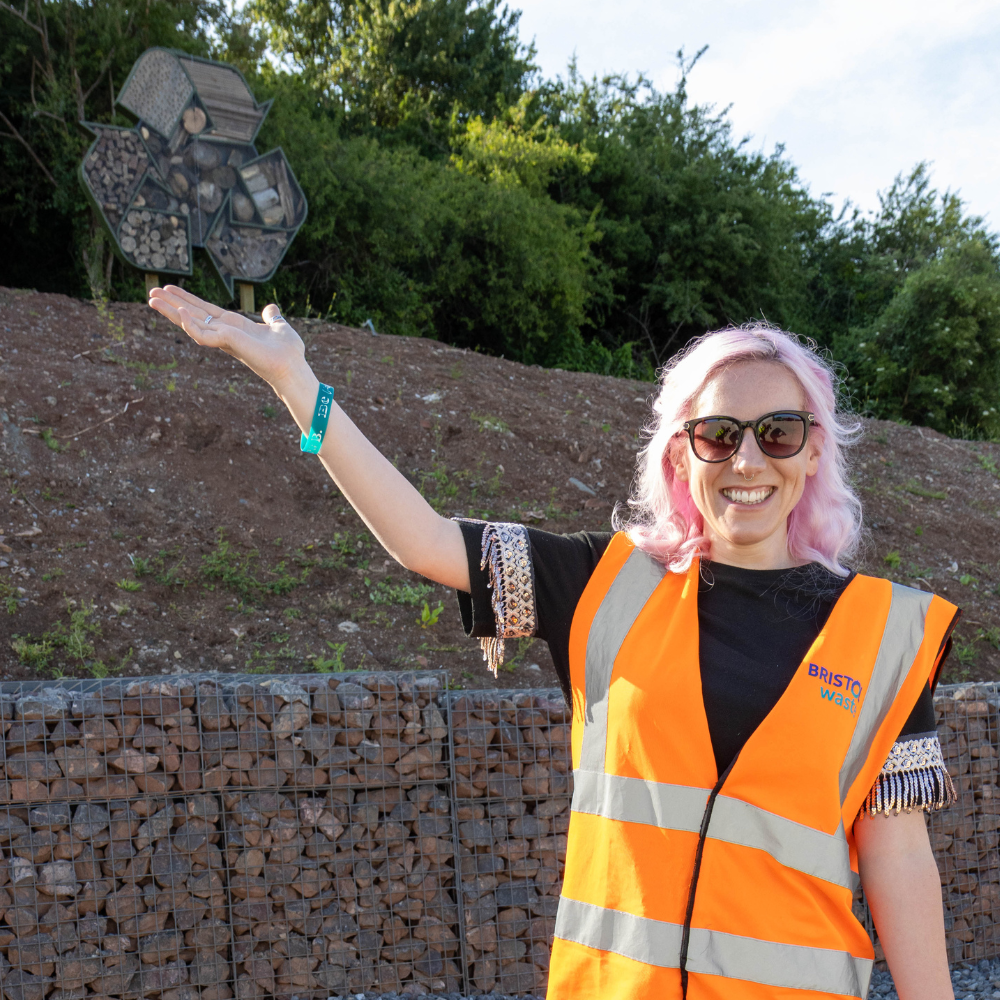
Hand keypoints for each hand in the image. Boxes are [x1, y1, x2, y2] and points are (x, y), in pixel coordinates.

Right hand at [148, 285, 307, 391]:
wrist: (293, 368)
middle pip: (192, 315)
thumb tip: (270, 309)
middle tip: (150, 292)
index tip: (171, 289)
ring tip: (151, 298)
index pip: (205, 311)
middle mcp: (225, 333)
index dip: (188, 300)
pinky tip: (179, 311)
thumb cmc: (288, 353)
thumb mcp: (278, 327)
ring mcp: (224, 339)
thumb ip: (271, 318)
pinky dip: (190, 324)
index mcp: (234, 327)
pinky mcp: (228, 344)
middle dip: (172, 304)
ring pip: (191, 323)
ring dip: (171, 311)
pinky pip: (203, 334)